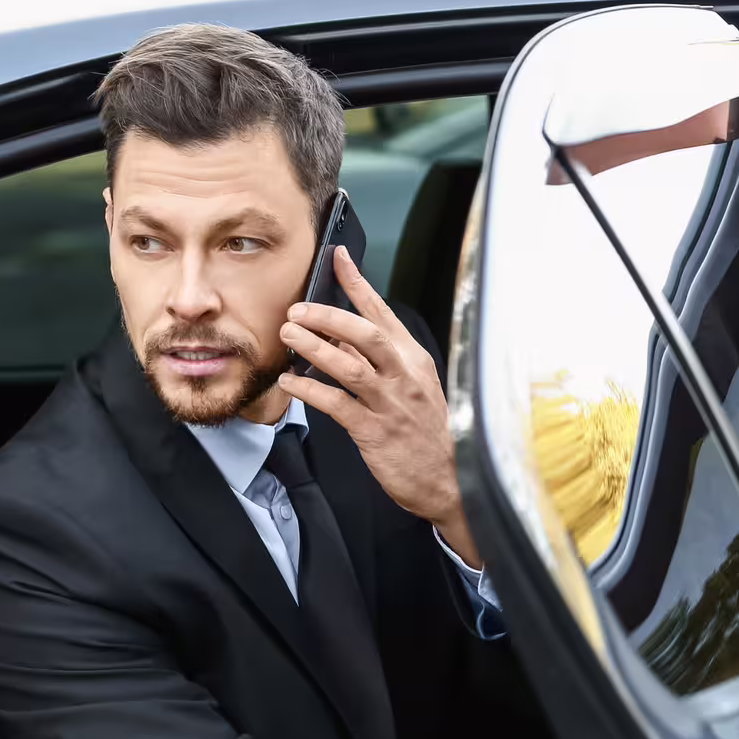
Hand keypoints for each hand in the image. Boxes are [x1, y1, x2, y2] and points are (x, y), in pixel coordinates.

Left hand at [277, 247, 481, 566]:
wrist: (450, 480)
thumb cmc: (428, 433)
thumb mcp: (414, 388)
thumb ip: (382, 362)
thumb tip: (340, 335)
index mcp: (415, 360)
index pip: (384, 313)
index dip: (359, 283)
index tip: (338, 257)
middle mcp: (404, 377)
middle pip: (366, 334)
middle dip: (329, 316)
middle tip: (297, 309)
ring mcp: (390, 404)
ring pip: (350, 366)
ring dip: (314, 347)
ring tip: (289, 335)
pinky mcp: (374, 432)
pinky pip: (337, 404)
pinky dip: (310, 390)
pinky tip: (290, 382)